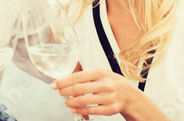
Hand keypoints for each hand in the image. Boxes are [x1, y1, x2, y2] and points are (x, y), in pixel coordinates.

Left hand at [52, 68, 166, 119]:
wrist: (129, 95)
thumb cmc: (111, 82)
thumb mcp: (100, 74)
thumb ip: (85, 77)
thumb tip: (65, 81)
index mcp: (101, 72)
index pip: (77, 77)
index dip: (63, 81)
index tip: (54, 84)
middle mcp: (106, 84)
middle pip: (79, 89)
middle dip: (65, 91)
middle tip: (59, 92)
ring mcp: (109, 97)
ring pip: (84, 101)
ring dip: (71, 102)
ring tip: (66, 101)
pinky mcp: (111, 108)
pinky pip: (91, 111)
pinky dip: (79, 110)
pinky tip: (73, 108)